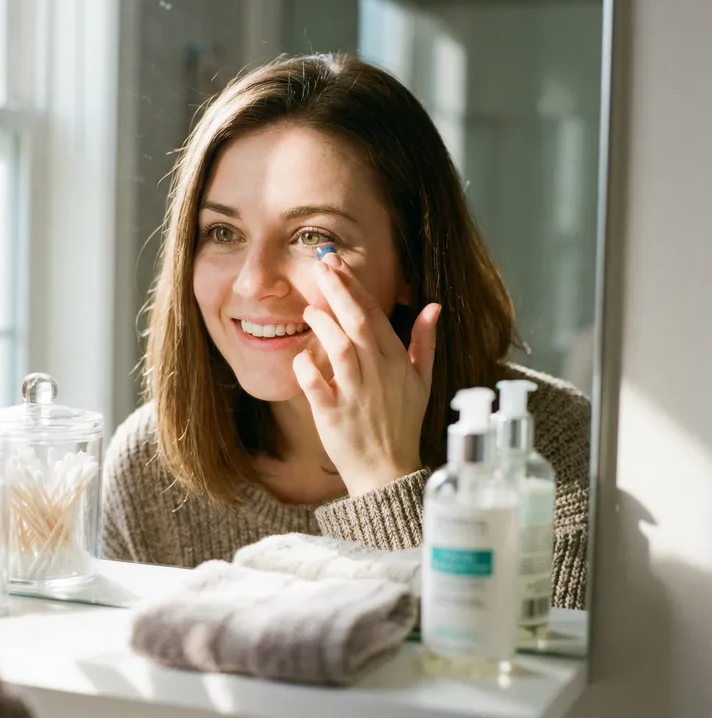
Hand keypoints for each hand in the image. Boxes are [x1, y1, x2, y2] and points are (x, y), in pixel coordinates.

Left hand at [292, 252, 440, 496]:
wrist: (388, 470)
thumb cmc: (402, 421)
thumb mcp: (422, 381)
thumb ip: (424, 342)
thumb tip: (433, 306)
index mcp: (397, 363)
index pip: (375, 315)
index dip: (354, 287)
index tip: (336, 264)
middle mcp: (378, 375)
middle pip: (357, 324)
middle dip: (338, 291)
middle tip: (320, 266)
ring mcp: (355, 396)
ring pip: (340, 350)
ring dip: (324, 325)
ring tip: (309, 310)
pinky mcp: (333, 417)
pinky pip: (317, 387)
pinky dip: (307, 369)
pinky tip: (302, 357)